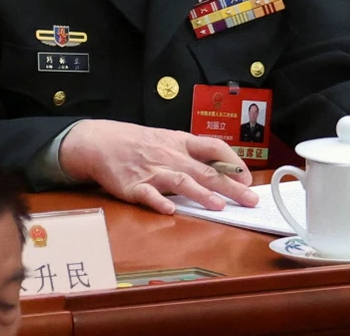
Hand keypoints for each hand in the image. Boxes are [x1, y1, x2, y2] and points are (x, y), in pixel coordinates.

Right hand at [59, 120, 257, 213]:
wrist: (99, 142)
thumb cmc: (136, 143)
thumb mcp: (166, 139)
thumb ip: (191, 154)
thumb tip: (224, 171)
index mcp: (179, 142)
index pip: (213, 147)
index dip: (233, 162)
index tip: (248, 178)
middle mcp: (169, 156)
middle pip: (204, 170)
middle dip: (229, 186)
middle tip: (249, 200)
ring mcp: (151, 172)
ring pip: (180, 181)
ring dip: (200, 194)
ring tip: (218, 207)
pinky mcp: (133, 186)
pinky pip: (148, 195)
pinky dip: (159, 202)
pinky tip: (170, 210)